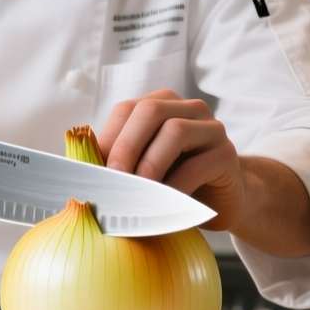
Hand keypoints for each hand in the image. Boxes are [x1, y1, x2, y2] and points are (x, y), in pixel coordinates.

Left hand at [97, 89, 309, 256]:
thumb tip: (83, 170)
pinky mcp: (226, 154)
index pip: (127, 109)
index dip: (108, 138)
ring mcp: (211, 128)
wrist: (222, 201)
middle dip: (126, 146)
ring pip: (175, 132)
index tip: (94, 170)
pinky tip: (162, 204)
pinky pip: (196, 165)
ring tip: (137, 194)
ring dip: (149, 166)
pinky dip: (174, 187)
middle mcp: (188, 108)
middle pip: (151, 112)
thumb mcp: (144, 169)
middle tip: (113, 180)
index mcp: (161, 105)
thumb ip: (120, 162)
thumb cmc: (175, 183)